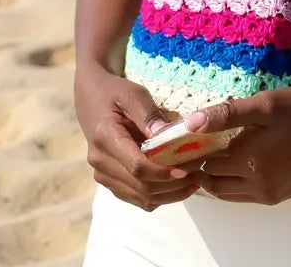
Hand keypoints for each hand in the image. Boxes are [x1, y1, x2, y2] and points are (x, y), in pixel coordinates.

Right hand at [75, 68, 202, 210]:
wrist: (91, 98)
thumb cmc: (115, 92)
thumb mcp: (133, 94)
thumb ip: (149, 115)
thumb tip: (168, 137)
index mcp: (105, 137)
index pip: (137, 166)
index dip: (164, 173)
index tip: (187, 169)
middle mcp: (100, 161)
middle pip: (141, 186)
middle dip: (173, 185)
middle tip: (198, 175)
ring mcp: (103, 175)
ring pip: (141, 198)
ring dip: (169, 195)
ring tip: (193, 182)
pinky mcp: (110, 181)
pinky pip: (137, 198)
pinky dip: (159, 196)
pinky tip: (177, 185)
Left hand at [186, 88, 290, 204]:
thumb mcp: (268, 104)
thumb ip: (228, 114)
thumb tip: (192, 122)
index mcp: (249, 159)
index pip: (204, 161)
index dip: (190, 149)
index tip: (180, 137)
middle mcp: (255, 184)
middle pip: (211, 181)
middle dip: (197, 165)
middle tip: (191, 144)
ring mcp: (268, 193)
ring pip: (226, 192)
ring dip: (213, 176)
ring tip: (209, 151)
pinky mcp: (279, 195)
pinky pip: (243, 195)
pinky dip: (231, 182)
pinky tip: (234, 160)